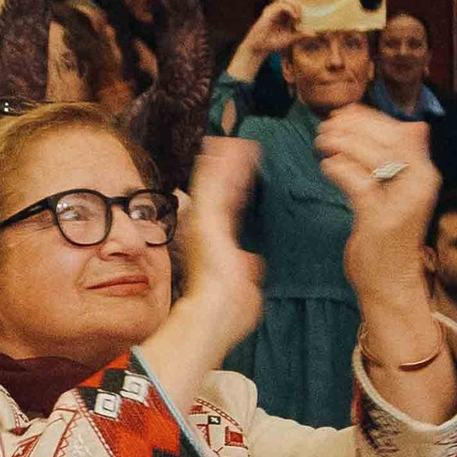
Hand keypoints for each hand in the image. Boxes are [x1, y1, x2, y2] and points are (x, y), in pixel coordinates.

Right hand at [171, 127, 265, 356]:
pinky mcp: (204, 218)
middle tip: (236, 144)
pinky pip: (211, 184)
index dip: (236, 187)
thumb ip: (247, 270)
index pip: (229, 207)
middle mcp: (207, 230)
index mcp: (218, 243)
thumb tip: (253, 263)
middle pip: (219, 190)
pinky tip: (227, 146)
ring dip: (224, 161)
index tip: (242, 171)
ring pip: (214, 183)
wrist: (214, 316)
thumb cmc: (229, 311)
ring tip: (234, 140)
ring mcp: (204, 222)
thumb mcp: (244, 286)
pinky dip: (219, 165)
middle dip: (228, 168)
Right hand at [227, 0, 304, 78]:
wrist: (260, 47)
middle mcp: (278, 8)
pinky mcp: (269, 12)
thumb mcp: (291, 38)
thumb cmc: (273, 42)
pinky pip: (281, 5)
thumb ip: (302, 34)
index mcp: (284, 12)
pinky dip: (290, 9)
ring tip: (299, 15)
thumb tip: (315, 33)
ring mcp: (273, 9)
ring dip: (296, 4)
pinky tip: (295, 17)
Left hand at [314, 107, 438, 278]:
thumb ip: (399, 162)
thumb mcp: (400, 193)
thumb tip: (412, 125)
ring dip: (343, 144)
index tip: (344, 113)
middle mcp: (420, 186)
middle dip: (354, 127)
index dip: (371, 118)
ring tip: (321, 142)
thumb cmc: (389, 236)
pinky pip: (359, 184)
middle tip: (326, 127)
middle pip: (388, 140)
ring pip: (375, 157)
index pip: (401, 132)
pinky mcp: (381, 221)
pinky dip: (339, 169)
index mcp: (425, 175)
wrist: (391, 282)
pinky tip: (326, 167)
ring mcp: (402, 204)